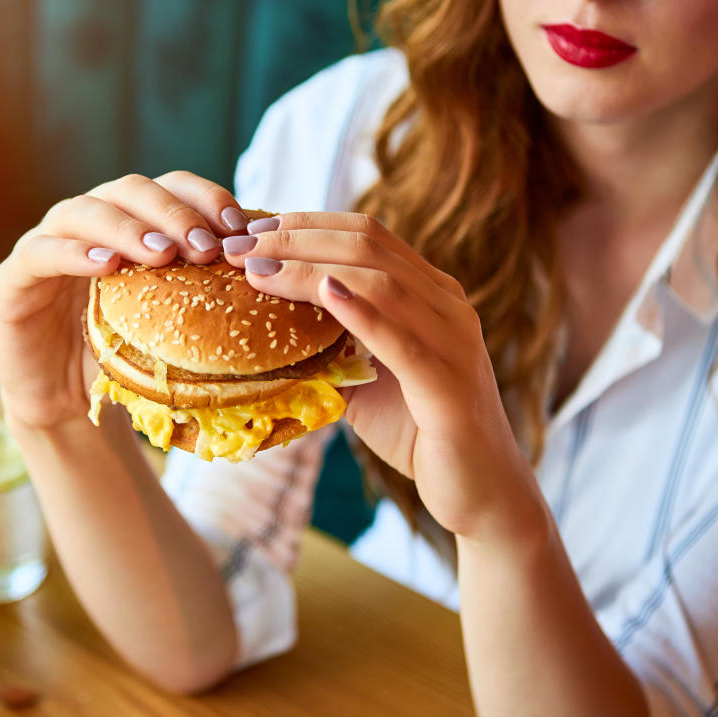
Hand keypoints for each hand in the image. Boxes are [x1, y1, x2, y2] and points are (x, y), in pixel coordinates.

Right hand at [0, 172, 248, 429]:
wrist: (67, 406)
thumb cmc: (126, 360)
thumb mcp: (173, 323)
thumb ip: (207, 292)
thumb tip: (271, 275)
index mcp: (131, 223)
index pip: (170, 187)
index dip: (205, 196)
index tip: (239, 227)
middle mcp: (89, 223)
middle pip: (129, 189)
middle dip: (172, 213)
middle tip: (205, 245)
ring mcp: (48, 244)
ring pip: (85, 211)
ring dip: (128, 228)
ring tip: (163, 254)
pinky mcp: (15, 278)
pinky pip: (42, 252)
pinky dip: (74, 253)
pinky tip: (106, 265)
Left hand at [222, 212, 540, 539]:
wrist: (479, 492)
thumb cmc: (420, 433)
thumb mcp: (368, 379)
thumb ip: (334, 348)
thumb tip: (270, 332)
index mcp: (430, 293)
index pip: (366, 235)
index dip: (305, 224)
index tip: (250, 229)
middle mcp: (447, 304)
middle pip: (367, 245)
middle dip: (295, 238)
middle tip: (238, 245)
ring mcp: (454, 340)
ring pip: (380, 282)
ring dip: (310, 269)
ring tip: (258, 269)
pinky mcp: (449, 384)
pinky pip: (402, 340)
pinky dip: (362, 312)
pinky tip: (325, 293)